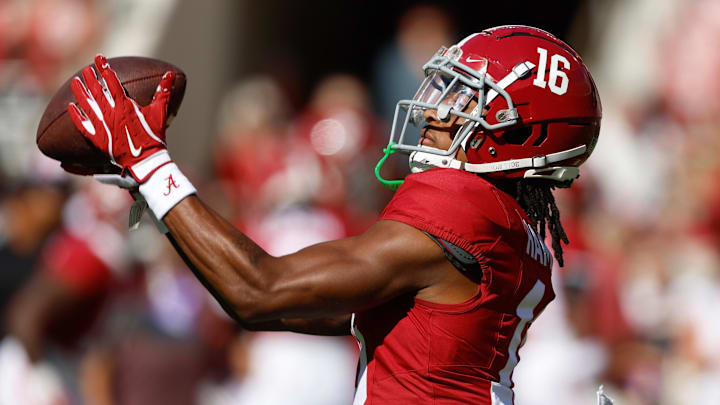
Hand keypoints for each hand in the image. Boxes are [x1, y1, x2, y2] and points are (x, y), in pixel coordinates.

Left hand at [67, 54, 175, 182]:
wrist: (146, 161)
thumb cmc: (154, 136)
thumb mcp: (160, 112)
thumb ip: (163, 92)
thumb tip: (170, 74)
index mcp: (126, 105)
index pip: (112, 82)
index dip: (105, 68)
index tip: (99, 58)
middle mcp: (111, 113)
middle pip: (97, 91)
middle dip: (90, 78)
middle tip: (85, 69)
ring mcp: (102, 126)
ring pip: (87, 105)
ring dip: (80, 92)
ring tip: (75, 82)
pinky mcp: (97, 139)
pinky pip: (83, 125)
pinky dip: (76, 116)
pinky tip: (71, 107)